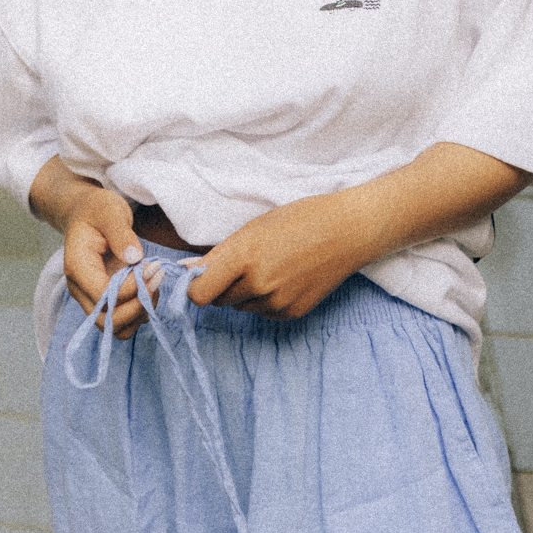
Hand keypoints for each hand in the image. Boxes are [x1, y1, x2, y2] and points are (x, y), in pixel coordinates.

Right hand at [62, 189, 161, 339]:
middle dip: (137, 306)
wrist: (88, 214)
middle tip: (157, 277)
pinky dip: (141, 311)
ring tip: (155, 282)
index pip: (102, 294)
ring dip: (141, 312)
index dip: (130, 289)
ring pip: (116, 327)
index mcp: (77, 267)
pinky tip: (151, 286)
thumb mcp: (109, 210)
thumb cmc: (97, 210)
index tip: (152, 267)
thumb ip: (120, 233)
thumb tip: (135, 258)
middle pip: (105, 321)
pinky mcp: (107, 300)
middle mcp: (81, 289)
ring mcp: (93, 297)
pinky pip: (124, 320)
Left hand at [184, 193, 361, 319]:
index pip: (199, 294)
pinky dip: (267, 300)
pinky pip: (264, 312)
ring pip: (242, 306)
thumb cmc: (299, 219)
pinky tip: (287, 277)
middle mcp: (259, 284)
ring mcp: (277, 302)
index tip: (202, 277)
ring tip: (273, 266)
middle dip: (224, 285)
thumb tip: (184, 271)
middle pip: (219, 300)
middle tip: (247, 262)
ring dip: (247, 293)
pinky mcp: (292, 313)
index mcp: (244, 257)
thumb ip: (217, 255)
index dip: (196, 286)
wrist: (348, 231)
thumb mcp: (254, 228)